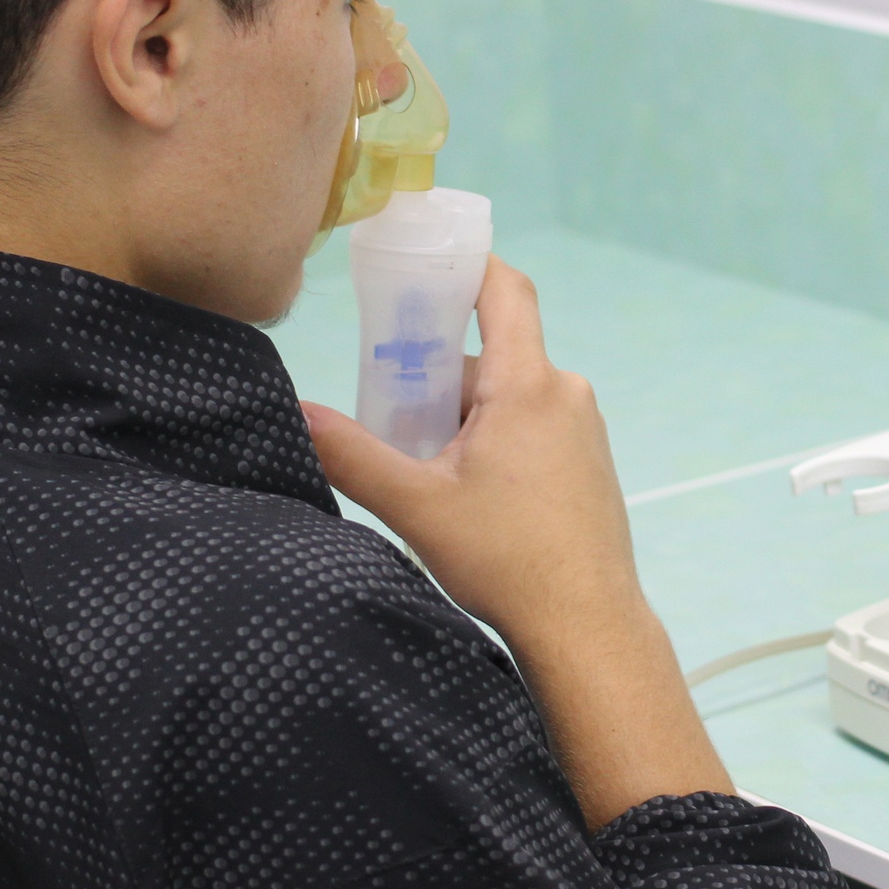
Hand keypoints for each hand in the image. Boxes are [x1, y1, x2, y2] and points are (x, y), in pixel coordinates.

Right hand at [303, 257, 636, 643]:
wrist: (587, 625)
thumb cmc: (509, 562)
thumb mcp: (416, 506)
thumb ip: (353, 455)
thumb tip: (298, 413)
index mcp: (528, 385)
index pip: (504, 289)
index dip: (467, 264)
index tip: (426, 262)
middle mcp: (565, 393)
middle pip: (490, 355)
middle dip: (437, 379)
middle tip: (393, 423)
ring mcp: (584, 428)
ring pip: (509, 397)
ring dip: (464, 419)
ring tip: (429, 475)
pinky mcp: (590, 462)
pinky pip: (533, 427)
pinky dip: (495, 442)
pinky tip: (471, 497)